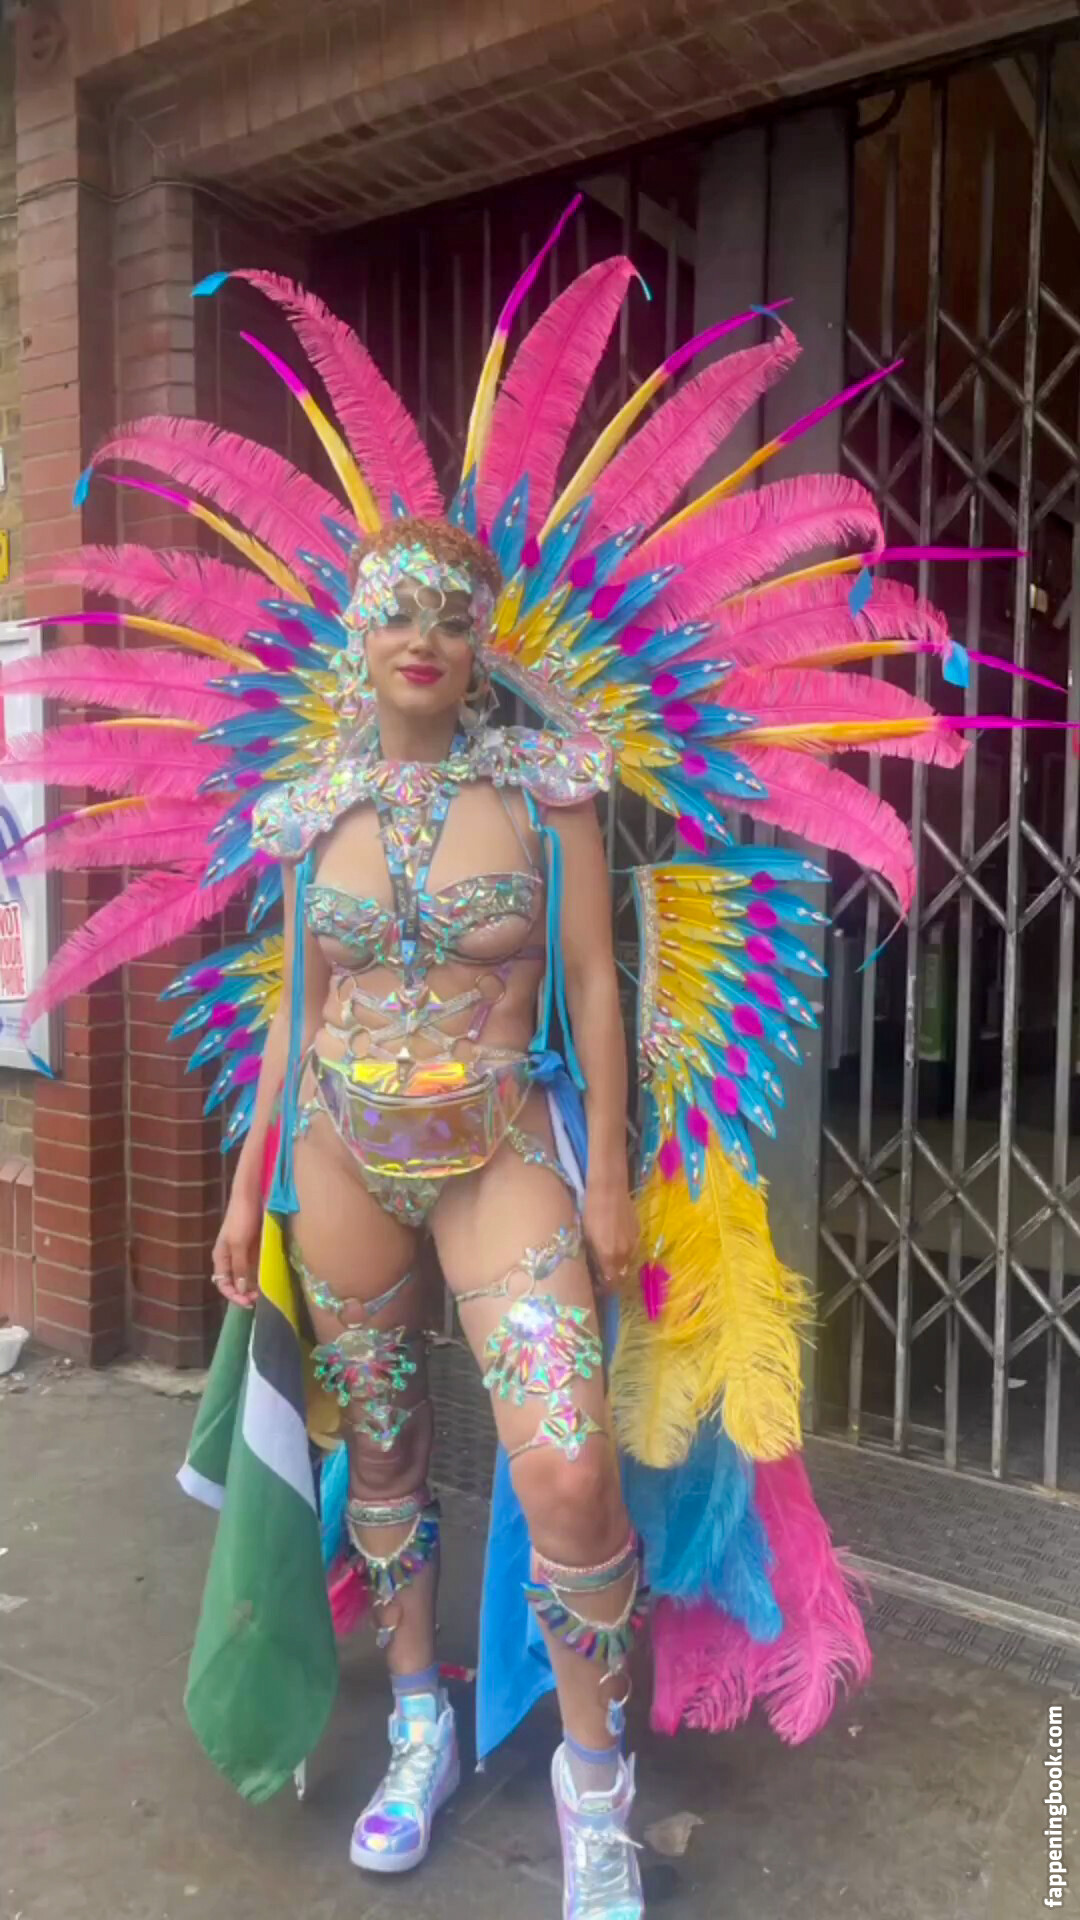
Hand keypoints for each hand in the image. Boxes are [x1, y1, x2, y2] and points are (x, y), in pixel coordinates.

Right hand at [211, 1177, 262, 1309]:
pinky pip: (255, 1267)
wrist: (251, 1195)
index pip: (222, 1284)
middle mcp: (230, 1258)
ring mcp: (242, 1253)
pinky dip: (259, 1276)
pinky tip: (267, 1281)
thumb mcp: (238, 1244)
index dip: (233, 1295)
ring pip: (245, 1277)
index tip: (247, 1302)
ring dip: (252, 1286)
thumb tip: (239, 1289)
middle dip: (243, 1293)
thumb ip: (239, 1267)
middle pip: (233, 1282)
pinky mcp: (254, 1247)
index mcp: (221, 1257)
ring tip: (263, 1294)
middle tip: (257, 1300)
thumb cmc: (241, 1218)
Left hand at [583, 1171, 638, 1293]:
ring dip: (618, 1265)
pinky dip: (624, 1251)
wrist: (608, 1188)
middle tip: (600, 1273)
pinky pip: (631, 1249)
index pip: (610, 1284)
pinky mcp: (638, 1232)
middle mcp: (624, 1254)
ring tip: (607, 1258)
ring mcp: (633, 1243)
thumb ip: (592, 1257)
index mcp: (609, 1256)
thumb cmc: (590, 1211)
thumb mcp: (585, 1236)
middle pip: (620, 1275)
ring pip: (627, 1263)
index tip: (595, 1285)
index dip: (603, 1288)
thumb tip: (593, 1271)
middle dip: (611, 1278)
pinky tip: (615, 1242)